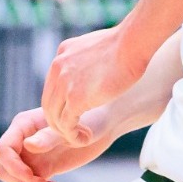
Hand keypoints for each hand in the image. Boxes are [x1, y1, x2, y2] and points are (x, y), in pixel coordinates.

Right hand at [0, 107, 116, 181]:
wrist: (106, 125)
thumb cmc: (91, 118)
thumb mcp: (71, 128)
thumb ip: (49, 137)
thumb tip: (28, 145)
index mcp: (24, 125)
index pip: (3, 149)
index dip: (12, 166)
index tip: (31, 177)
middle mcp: (23, 141)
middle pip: (5, 169)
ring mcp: (32, 156)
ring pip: (17, 181)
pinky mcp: (43, 168)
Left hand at [42, 24, 144, 145]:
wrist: (133, 43)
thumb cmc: (127, 44)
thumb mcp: (97, 45)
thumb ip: (87, 57)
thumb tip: (95, 62)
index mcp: (63, 54)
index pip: (53, 86)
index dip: (62, 102)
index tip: (76, 112)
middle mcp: (58, 68)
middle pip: (49, 103)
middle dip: (60, 120)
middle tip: (76, 129)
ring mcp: (64, 83)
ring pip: (54, 116)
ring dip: (65, 130)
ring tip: (81, 136)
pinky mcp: (75, 98)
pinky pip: (66, 125)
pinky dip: (73, 135)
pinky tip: (85, 138)